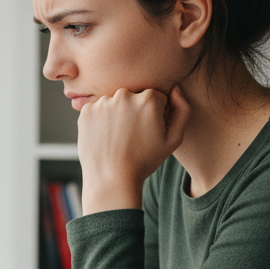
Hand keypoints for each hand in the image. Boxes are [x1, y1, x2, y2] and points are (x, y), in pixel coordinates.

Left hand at [78, 85, 190, 212]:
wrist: (111, 179)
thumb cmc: (144, 161)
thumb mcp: (174, 139)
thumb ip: (182, 110)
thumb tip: (175, 88)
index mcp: (148, 99)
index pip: (156, 98)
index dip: (155, 116)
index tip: (149, 132)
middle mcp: (125, 95)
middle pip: (135, 97)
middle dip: (136, 112)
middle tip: (133, 137)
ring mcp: (103, 102)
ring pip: (116, 102)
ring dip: (118, 114)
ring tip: (119, 138)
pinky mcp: (87, 111)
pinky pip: (99, 109)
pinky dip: (102, 120)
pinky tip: (106, 137)